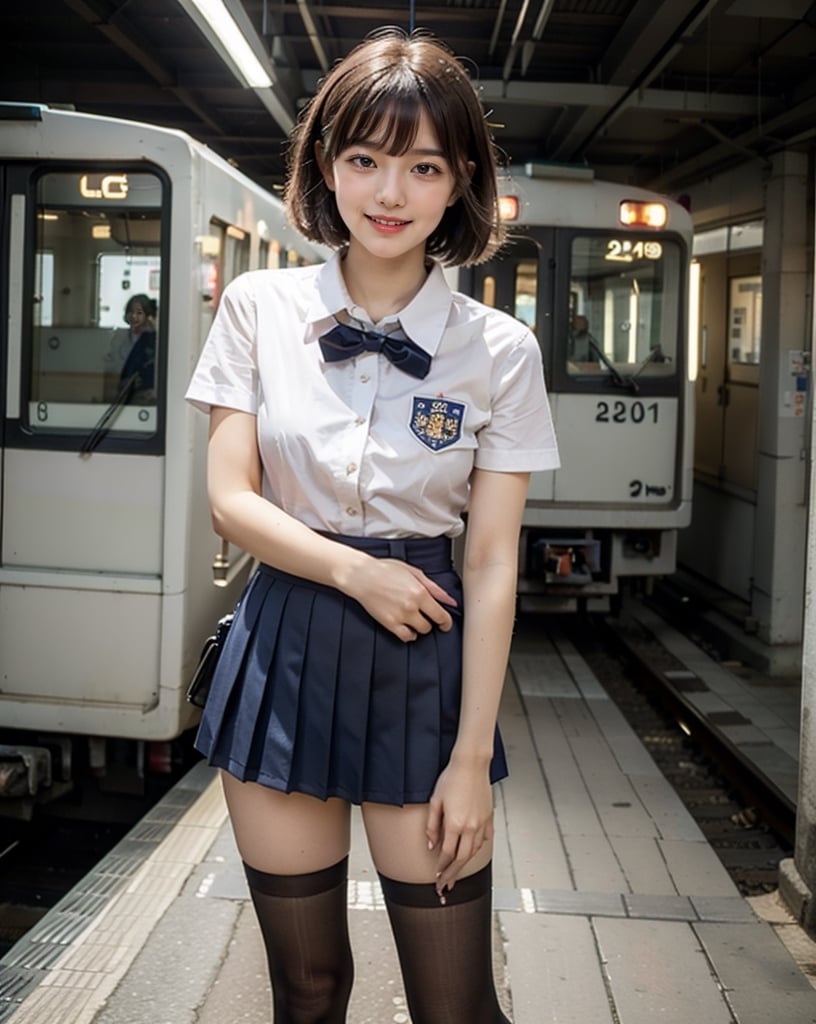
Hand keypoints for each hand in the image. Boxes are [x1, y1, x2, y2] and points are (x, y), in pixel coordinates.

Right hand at [343, 556, 456, 641]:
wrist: (362, 575)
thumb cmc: (386, 570)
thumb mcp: (414, 572)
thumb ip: (434, 587)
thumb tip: (449, 600)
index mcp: (420, 592)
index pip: (441, 615)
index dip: (446, 622)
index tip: (445, 623)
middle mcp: (411, 606)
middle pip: (430, 625)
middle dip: (432, 622)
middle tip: (427, 616)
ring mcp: (400, 616)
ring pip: (420, 632)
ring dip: (420, 627)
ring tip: (414, 618)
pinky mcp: (389, 623)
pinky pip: (405, 636)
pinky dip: (409, 634)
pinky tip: (407, 626)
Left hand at [425, 756, 493, 900]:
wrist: (471, 764)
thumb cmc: (452, 778)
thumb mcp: (435, 801)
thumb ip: (432, 825)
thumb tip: (432, 844)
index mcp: (455, 823)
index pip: (447, 854)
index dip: (441, 868)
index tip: (437, 877)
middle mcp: (470, 826)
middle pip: (461, 858)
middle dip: (452, 874)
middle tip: (446, 886)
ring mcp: (481, 823)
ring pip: (474, 851)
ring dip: (465, 865)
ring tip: (457, 873)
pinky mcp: (488, 817)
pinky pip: (484, 839)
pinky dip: (478, 849)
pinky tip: (473, 852)